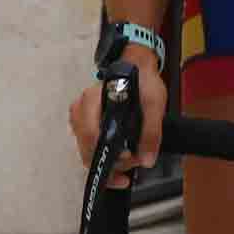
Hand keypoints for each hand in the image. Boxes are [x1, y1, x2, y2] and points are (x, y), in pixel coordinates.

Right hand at [67, 47, 165, 183]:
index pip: (91, 135)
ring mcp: (81, 119)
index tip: (128, 158)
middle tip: (135, 161)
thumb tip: (146, 159)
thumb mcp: (153, 104)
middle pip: (87, 148)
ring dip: (110, 162)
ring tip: (132, 158)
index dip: (108, 153)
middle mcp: (81, 110)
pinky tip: (122, 158)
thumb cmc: (142, 83)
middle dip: (112, 163)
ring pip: (88, 152)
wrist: (138, 71)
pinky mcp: (86, 126)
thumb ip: (151, 132)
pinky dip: (106, 157)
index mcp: (92, 100)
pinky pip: (90, 148)